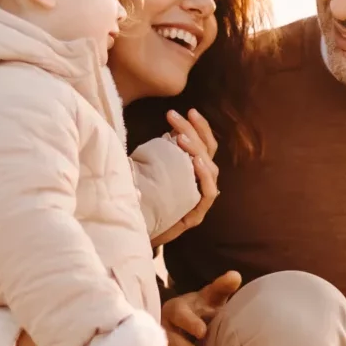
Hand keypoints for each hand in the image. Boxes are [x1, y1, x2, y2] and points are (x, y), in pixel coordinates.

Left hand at [150, 109, 219, 247]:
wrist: (136, 233)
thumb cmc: (141, 199)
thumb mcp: (147, 171)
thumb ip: (154, 154)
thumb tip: (149, 129)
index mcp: (191, 170)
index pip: (203, 144)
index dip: (198, 127)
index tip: (186, 111)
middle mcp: (200, 182)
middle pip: (207, 151)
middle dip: (193, 131)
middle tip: (175, 116)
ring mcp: (200, 198)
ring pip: (210, 168)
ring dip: (197, 149)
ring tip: (182, 138)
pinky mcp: (196, 215)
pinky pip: (208, 193)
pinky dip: (204, 176)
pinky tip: (196, 162)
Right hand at [157, 270, 241, 345]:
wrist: (188, 330)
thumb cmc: (202, 312)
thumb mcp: (210, 299)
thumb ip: (221, 288)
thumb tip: (235, 276)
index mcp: (175, 309)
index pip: (177, 312)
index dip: (188, 322)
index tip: (203, 331)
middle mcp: (162, 328)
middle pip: (169, 341)